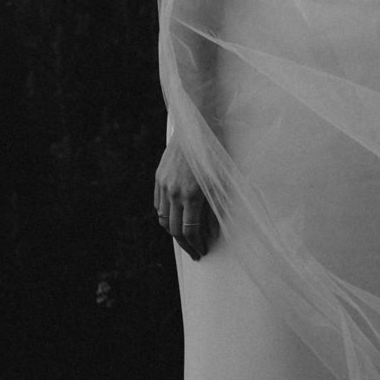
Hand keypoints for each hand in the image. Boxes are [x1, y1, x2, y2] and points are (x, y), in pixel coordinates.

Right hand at [153, 140, 217, 259]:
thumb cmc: (215, 154)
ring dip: (173, 232)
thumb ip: (215, 209)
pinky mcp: (158, 177)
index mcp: (192, 195)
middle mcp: (174, 192)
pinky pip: (158, 204)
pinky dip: (165, 216)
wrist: (197, 127)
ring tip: (184, 238)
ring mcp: (164, 185)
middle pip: (174, 229)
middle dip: (185, 244)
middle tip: (194, 251)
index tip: (202, 252)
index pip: (190, 230)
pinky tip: (174, 219)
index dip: (196, 244)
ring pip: (163, 218)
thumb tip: (212, 232)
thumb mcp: (221, 183)